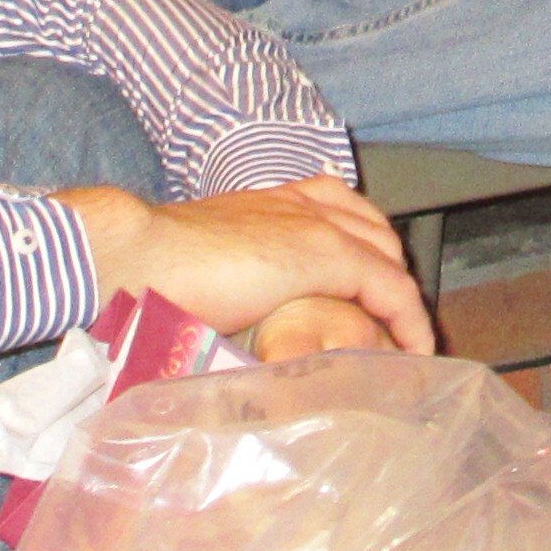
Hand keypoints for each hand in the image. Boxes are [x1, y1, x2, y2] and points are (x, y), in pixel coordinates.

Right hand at [59, 175, 435, 355]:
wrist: (137, 252)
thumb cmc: (153, 266)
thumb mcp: (211, 263)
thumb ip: (239, 277)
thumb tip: (233, 312)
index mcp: (276, 200)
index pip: (345, 214)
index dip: (367, 252)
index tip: (373, 295)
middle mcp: (305, 204)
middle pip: (377, 233)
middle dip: (392, 276)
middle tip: (393, 327)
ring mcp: (318, 227)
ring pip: (389, 259)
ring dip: (405, 302)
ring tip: (408, 344)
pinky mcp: (324, 256)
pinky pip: (389, 289)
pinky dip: (409, 320)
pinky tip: (414, 350)